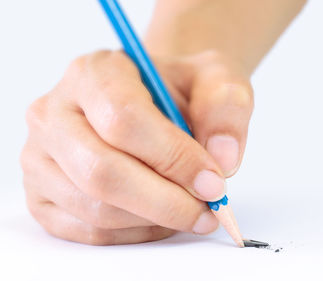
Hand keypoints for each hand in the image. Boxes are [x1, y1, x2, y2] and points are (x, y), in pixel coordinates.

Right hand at [20, 50, 252, 244]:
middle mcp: (55, 113)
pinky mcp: (43, 195)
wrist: (155, 102)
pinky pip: (89, 231)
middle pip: (101, 171)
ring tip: (190, 208)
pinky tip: (162, 217)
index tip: (213, 181)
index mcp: (94, 73)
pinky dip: (136, 233)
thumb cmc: (179, 91)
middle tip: (208, 209)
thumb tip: (222, 160)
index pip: (123, 118)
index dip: (173, 157)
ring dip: (155, 220)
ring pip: (95, 208)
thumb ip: (226, 107)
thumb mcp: (215, 79)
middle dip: (166, 201)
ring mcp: (40, 157)